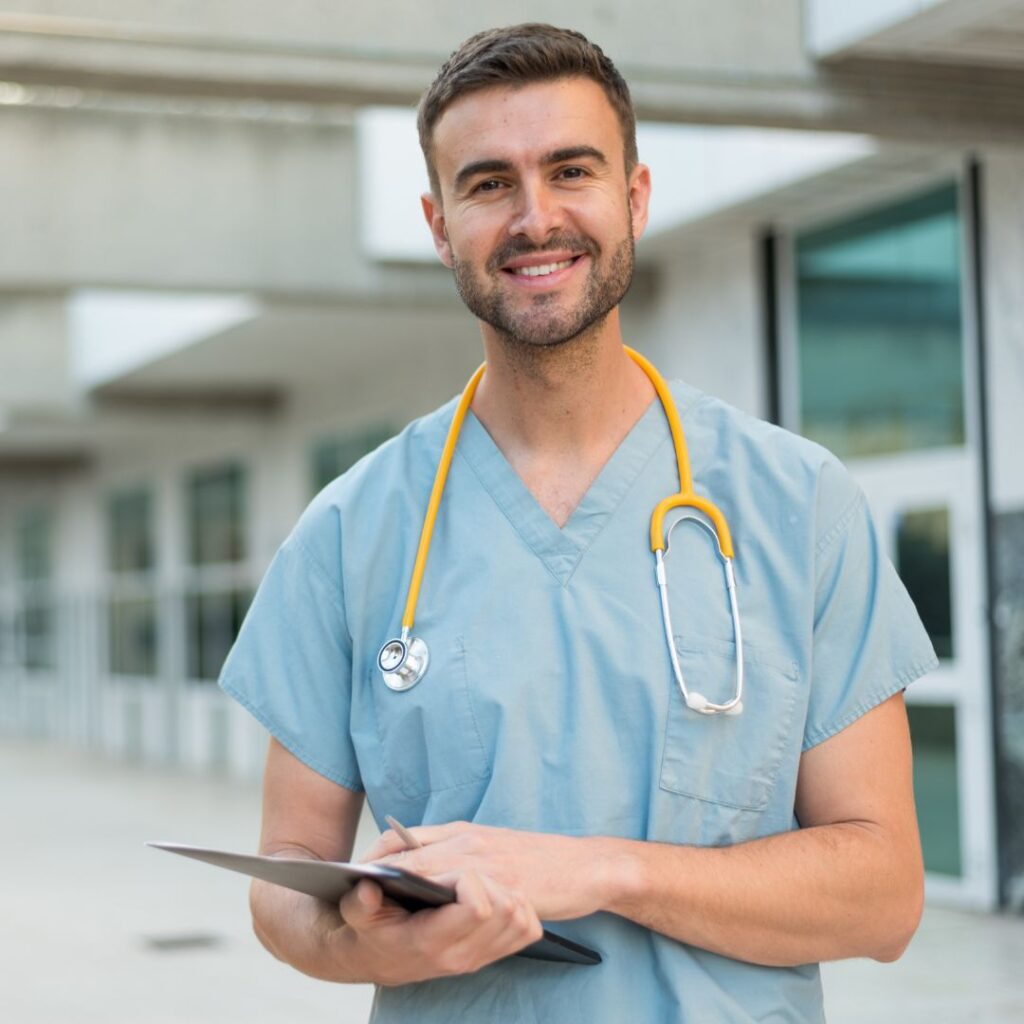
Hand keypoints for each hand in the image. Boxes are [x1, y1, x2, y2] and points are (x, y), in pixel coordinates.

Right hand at [334, 872, 542, 984]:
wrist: (379, 957)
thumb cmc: (372, 929)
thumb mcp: (356, 912)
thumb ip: (360, 902)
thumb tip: (368, 888)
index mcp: (430, 941)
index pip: (477, 908)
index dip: (467, 879)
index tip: (448, 872)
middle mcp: (459, 955)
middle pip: (506, 910)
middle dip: (490, 881)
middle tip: (466, 873)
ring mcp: (477, 958)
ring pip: (520, 918)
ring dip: (506, 892)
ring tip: (480, 882)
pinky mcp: (490, 954)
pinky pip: (527, 929)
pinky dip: (520, 908)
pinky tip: (496, 896)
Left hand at [362, 822, 612, 920]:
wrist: (582, 866)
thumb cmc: (532, 857)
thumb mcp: (484, 842)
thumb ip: (448, 850)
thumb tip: (407, 861)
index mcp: (462, 832)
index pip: (405, 841)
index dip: (375, 858)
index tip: (350, 874)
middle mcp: (469, 843)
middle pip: (409, 858)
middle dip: (376, 877)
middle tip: (348, 893)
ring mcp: (485, 864)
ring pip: (428, 877)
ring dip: (399, 894)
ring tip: (371, 908)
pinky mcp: (502, 886)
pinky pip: (459, 899)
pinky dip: (435, 908)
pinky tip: (420, 923)